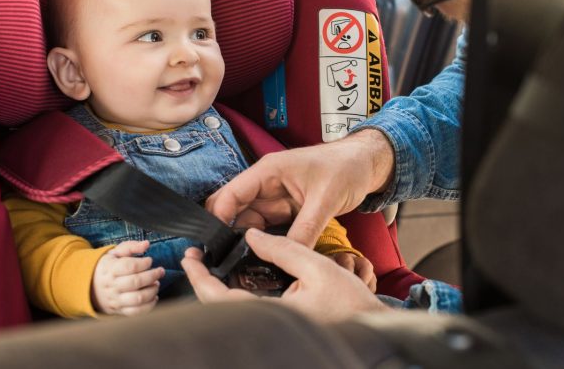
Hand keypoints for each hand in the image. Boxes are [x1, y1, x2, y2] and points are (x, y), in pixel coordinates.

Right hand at [91, 240, 164, 315]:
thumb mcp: (115, 253)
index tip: (149, 260)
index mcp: (110, 269)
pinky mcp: (120, 310)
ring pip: (138, 298)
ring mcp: (116, 300)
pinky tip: (154, 296)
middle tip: (160, 271)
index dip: (143, 263)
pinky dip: (149, 305)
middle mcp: (112, 286)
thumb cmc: (108, 267)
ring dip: (152, 290)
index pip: (129, 266)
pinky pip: (137, 312)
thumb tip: (146, 244)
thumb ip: (131, 247)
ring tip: (156, 283)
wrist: (91, 287)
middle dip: (152, 276)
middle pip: (136, 282)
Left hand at [182, 228, 387, 320]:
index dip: (200, 278)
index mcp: (273, 314)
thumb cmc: (351, 303)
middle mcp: (268, 325)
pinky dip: (236, 295)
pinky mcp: (280, 327)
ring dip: (218, 289)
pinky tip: (237, 278)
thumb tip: (252, 235)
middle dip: (203, 282)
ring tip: (212, 264)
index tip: (190, 258)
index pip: (221, 299)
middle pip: (220, 308)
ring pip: (233, 311)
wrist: (373, 327)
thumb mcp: (318, 267)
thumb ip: (284, 249)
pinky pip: (248, 312)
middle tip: (196, 258)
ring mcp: (273, 328)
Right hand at [206, 129, 394, 246]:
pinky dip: (265, 243)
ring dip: (247, 242)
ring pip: (249, 223)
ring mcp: (275, 198)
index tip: (215, 246)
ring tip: (244, 265)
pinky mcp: (286, 210)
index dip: (219, 219)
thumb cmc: (346, 168)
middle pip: (234, 211)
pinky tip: (264, 259)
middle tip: (227, 262)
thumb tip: (288, 256)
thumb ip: (305, 229)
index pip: (231, 195)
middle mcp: (266, 185)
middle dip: (228, 234)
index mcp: (268, 172)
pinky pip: (268, 229)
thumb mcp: (326, 200)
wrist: (366, 164)